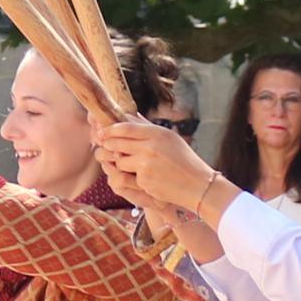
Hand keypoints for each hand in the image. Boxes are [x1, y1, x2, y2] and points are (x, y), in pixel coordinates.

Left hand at [93, 114, 217, 215]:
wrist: (197, 184)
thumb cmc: (184, 160)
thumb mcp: (170, 138)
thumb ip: (148, 128)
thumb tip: (129, 116)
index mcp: (157, 133)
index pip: (126, 128)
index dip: (110, 129)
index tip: (102, 132)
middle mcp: (150, 147)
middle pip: (117, 143)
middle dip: (109, 145)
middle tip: (104, 145)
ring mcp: (145, 165)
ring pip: (120, 162)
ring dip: (122, 163)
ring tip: (134, 165)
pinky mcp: (144, 180)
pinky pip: (130, 177)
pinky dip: (135, 177)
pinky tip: (149, 178)